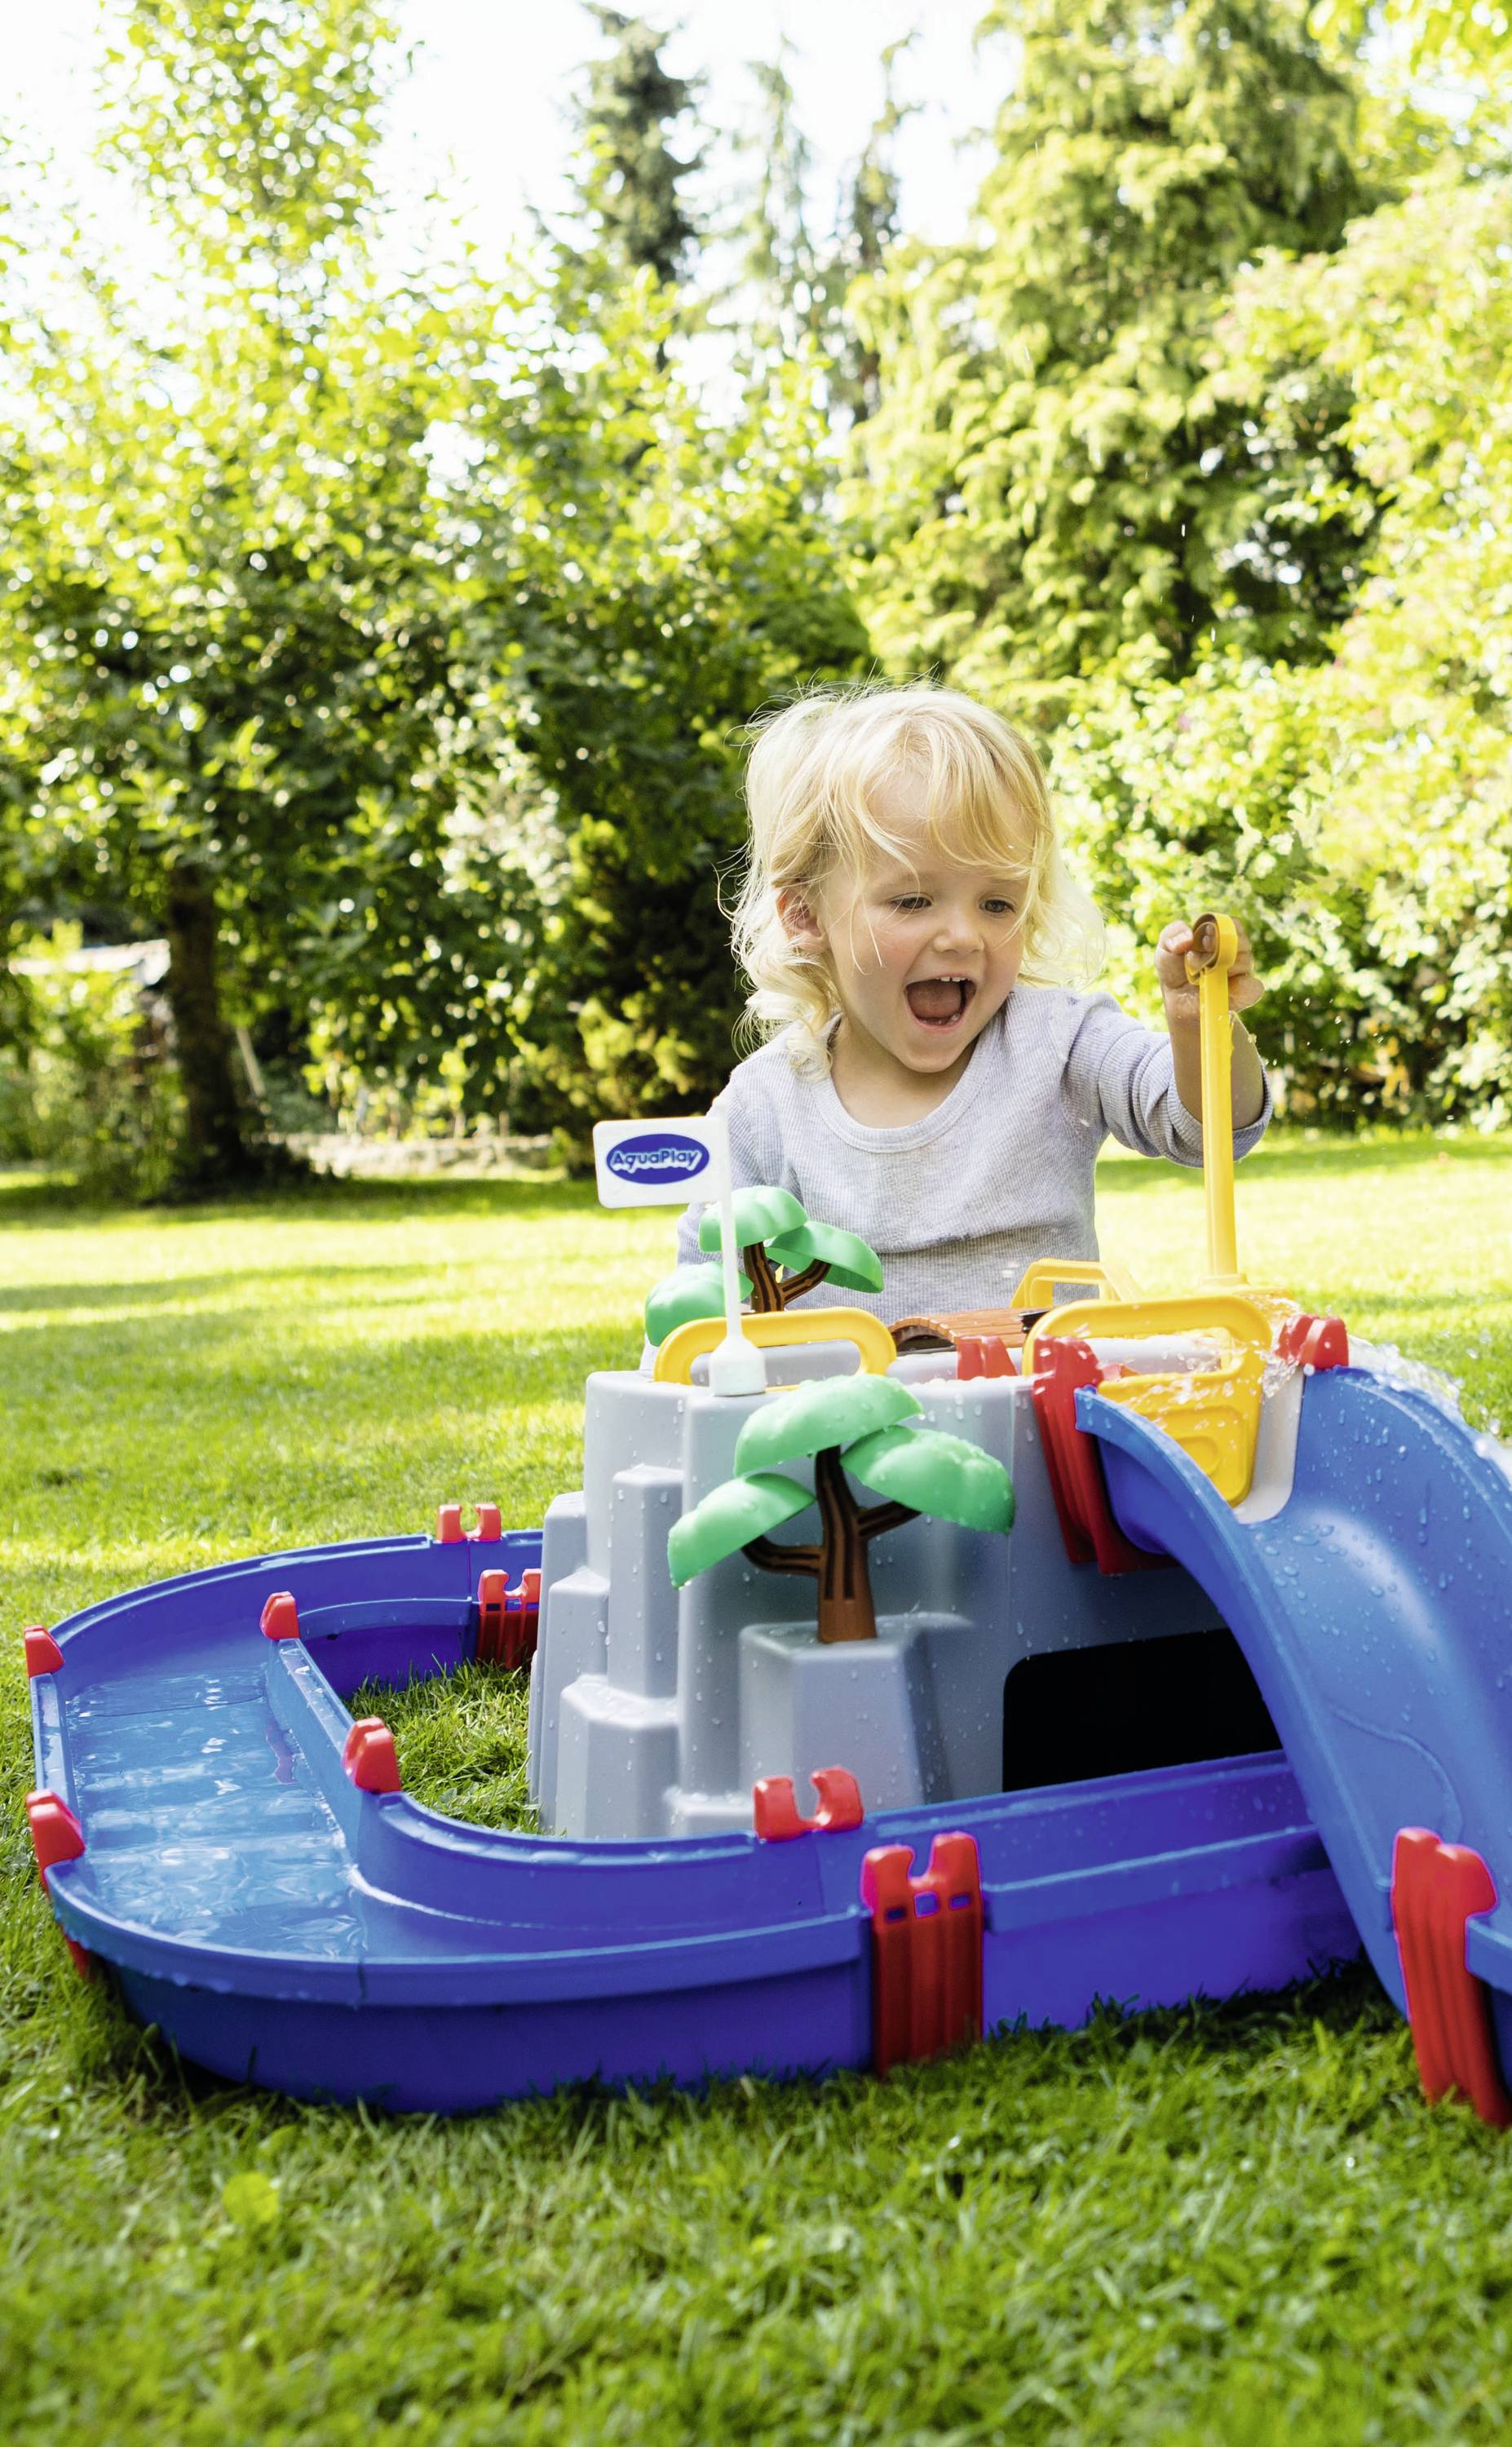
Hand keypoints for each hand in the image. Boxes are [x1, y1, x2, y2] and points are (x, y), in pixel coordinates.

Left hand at [1155, 917, 1264, 1031]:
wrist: (1177, 1002)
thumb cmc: (1174, 970)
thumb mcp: (1165, 949)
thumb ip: (1172, 934)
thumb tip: (1188, 938)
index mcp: (1220, 935)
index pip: (1233, 925)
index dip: (1219, 931)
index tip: (1202, 942)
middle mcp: (1235, 951)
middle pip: (1241, 941)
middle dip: (1218, 951)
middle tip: (1195, 961)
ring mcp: (1243, 971)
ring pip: (1246, 961)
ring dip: (1221, 970)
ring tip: (1201, 977)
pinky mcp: (1246, 993)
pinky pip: (1254, 987)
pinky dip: (1239, 988)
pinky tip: (1222, 989)